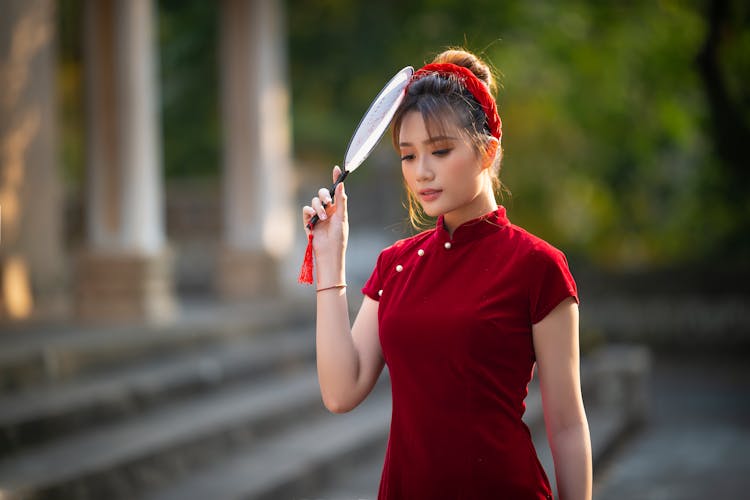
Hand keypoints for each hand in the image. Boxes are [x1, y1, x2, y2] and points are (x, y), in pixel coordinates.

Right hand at [301, 166, 348, 281]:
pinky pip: (306, 210)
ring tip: (322, 217)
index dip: (336, 179)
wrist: (329, 252)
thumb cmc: (339, 237)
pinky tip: (313, 218)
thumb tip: (341, 184)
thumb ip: (340, 201)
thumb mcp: (341, 217)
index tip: (337, 168)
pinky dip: (309, 212)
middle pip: (322, 193)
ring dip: (318, 207)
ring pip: (314, 202)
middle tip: (328, 201)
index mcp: (337, 208)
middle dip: (324, 195)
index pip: (336, 191)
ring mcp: (317, 216)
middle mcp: (327, 210)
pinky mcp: (308, 222)